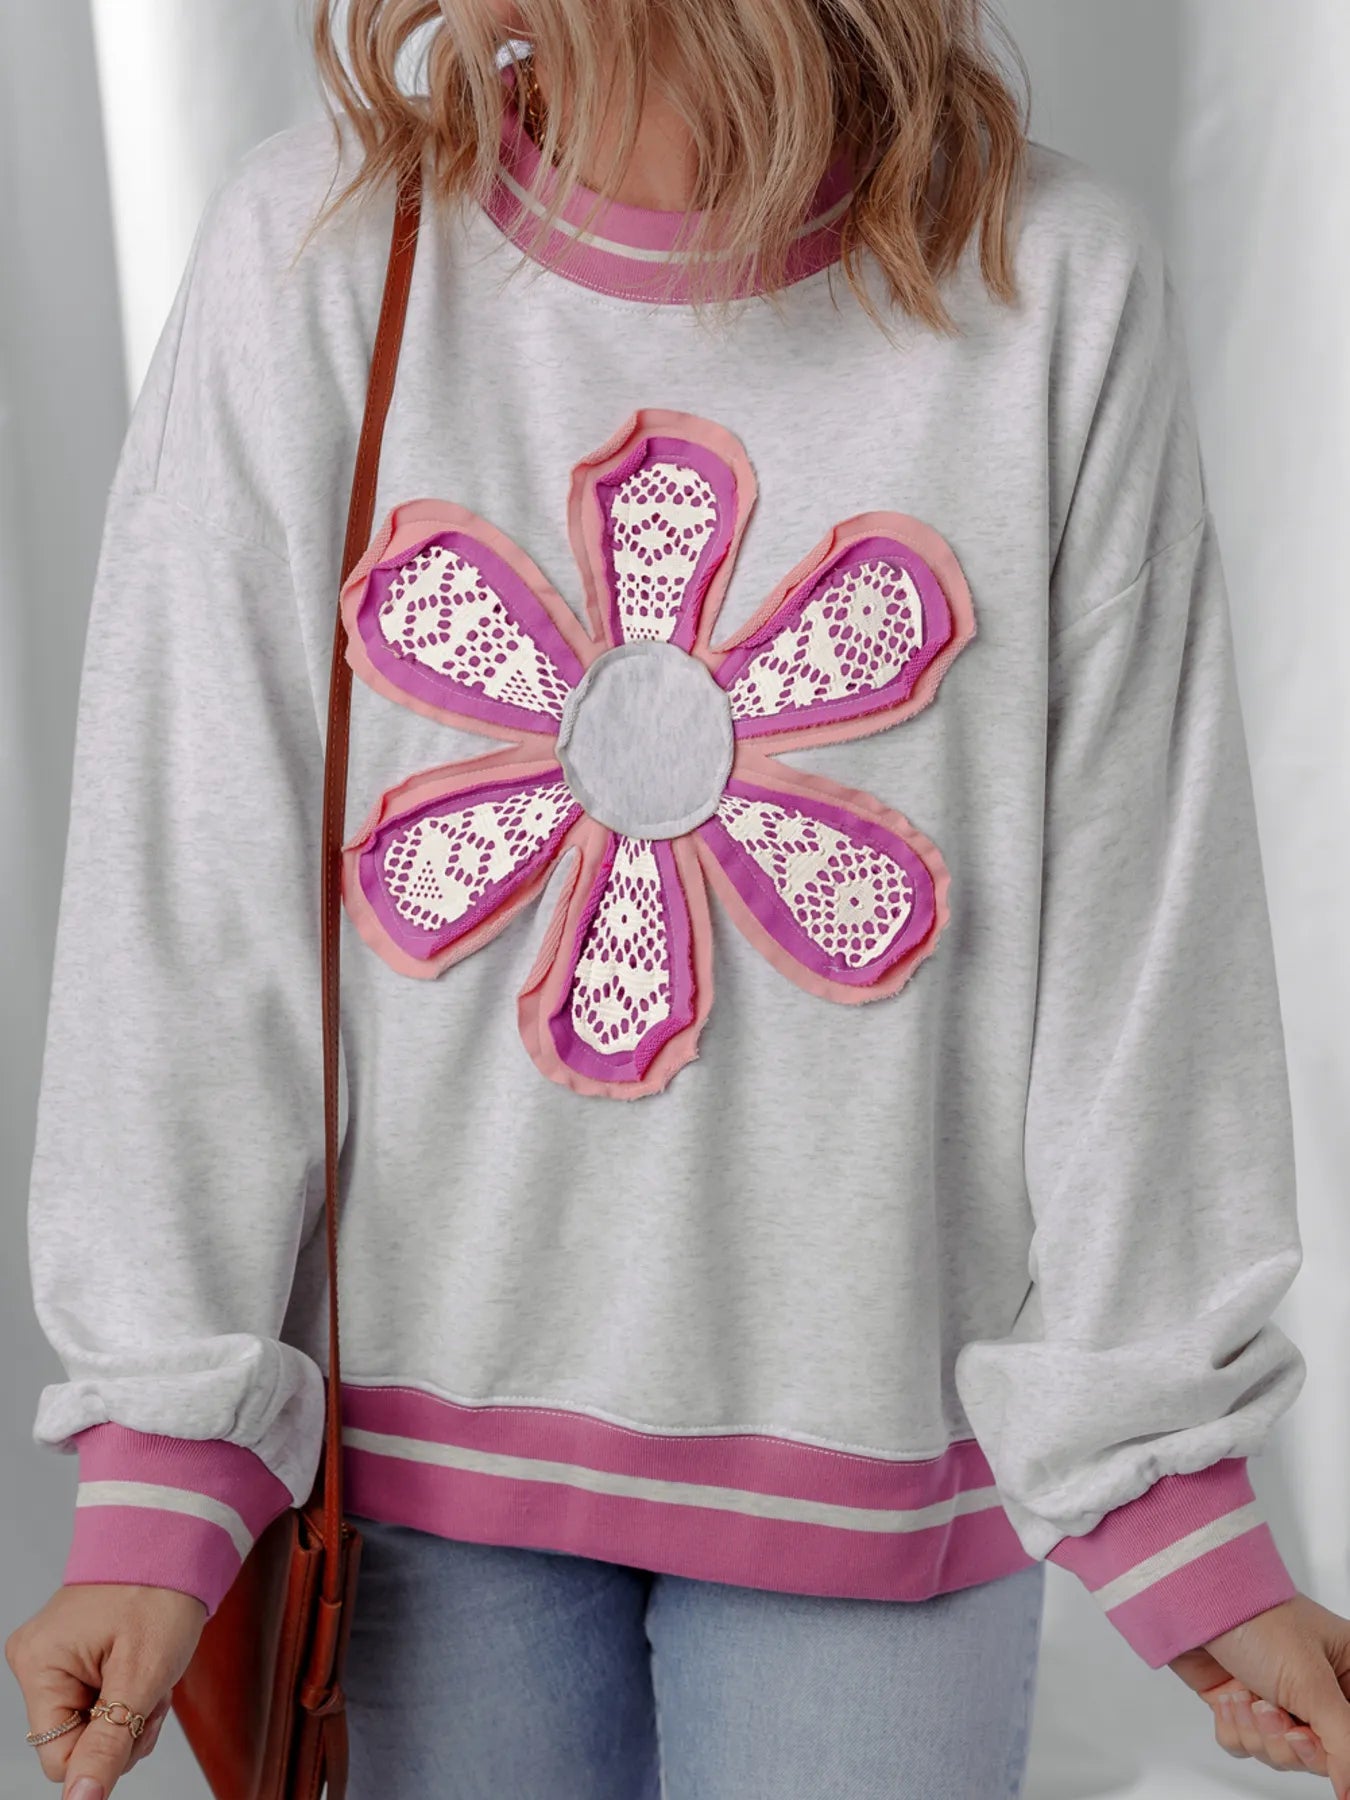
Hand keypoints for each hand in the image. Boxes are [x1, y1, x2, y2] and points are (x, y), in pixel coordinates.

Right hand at [6, 1582, 206, 1796]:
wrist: (176, 1541)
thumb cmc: (160, 1593)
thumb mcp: (142, 1676)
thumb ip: (108, 1745)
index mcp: (40, 1666)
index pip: (61, 1760)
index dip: (108, 1749)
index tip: (143, 1711)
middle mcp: (37, 1663)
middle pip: (79, 1743)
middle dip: (126, 1725)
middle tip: (155, 1686)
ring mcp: (55, 1658)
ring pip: (93, 1725)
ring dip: (133, 1709)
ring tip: (154, 1669)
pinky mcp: (75, 1655)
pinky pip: (98, 1701)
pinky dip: (129, 1692)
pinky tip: (145, 1663)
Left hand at [1168, 1593, 1349, 1793]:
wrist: (1195, 1599)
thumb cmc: (1257, 1617)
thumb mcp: (1311, 1683)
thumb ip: (1343, 1744)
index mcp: (1347, 1673)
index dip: (1333, 1751)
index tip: (1309, 1736)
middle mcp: (1315, 1690)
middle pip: (1316, 1756)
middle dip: (1286, 1739)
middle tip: (1274, 1710)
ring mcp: (1277, 1698)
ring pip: (1278, 1755)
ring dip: (1257, 1731)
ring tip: (1249, 1696)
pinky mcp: (1242, 1705)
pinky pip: (1244, 1745)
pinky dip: (1234, 1727)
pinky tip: (1231, 1697)